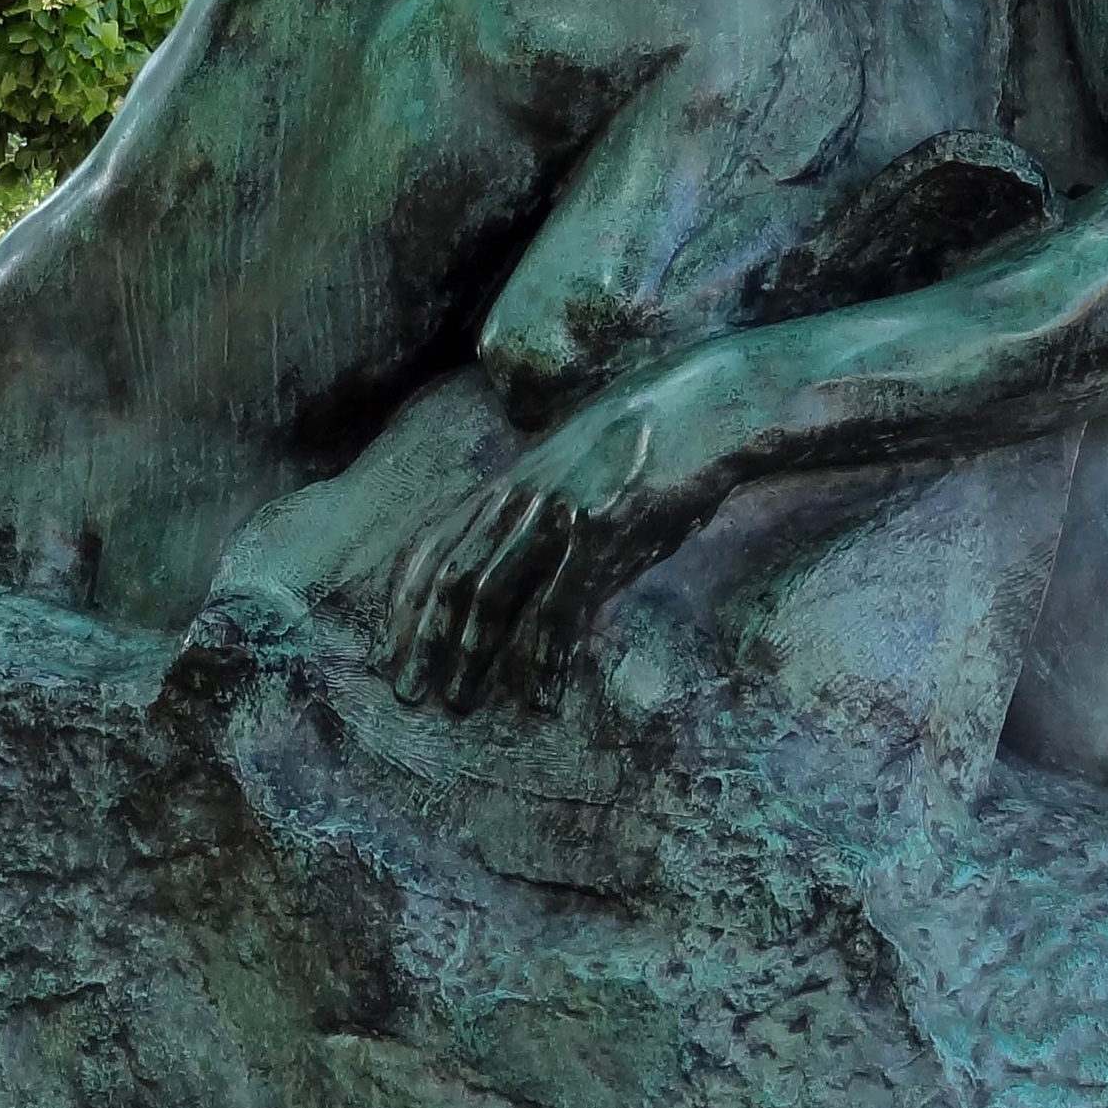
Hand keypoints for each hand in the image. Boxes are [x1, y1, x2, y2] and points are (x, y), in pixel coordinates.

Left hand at [384, 368, 734, 714]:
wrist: (714, 404)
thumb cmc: (656, 445)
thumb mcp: (582, 471)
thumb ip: (548, 519)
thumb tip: (537, 584)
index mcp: (512, 480)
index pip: (433, 541)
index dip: (405, 599)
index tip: (392, 646)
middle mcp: (523, 495)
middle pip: (452, 575)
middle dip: (424, 639)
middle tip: (409, 691)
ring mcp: (559, 511)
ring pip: (491, 593)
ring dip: (470, 654)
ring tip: (458, 703)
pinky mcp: (602, 531)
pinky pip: (559, 607)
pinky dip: (544, 658)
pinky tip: (542, 698)